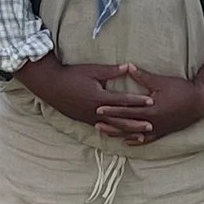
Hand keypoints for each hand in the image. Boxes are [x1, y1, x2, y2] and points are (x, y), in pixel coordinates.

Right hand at [19, 54, 149, 127]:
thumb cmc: (72, 75)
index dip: (138, 100)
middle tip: (152, 124)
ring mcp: (90, 118)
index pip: (123, 100)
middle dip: (137, 122)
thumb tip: (129, 67)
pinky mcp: (86, 120)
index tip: (151, 101)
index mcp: (99, 97)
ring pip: (113, 127)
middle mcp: (96, 111)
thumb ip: (112, 71)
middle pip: (120, 118)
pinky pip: (104, 129)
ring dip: (127, 131)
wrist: (51, 86)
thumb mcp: (92, 70)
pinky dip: (115, 133)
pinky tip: (122, 136)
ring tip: (141, 134)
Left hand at [93, 69, 203, 143]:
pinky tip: (126, 142)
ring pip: (134, 134)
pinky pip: (147, 140)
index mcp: (150, 109)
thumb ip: (142, 76)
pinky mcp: (163, 132)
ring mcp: (157, 129)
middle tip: (95, 123)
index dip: (112, 109)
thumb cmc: (181, 89)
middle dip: (111, 123)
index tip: (98, 108)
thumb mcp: (161, 81)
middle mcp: (152, 122)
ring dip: (119, 134)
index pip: (126, 109)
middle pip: (127, 124)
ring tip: (105, 133)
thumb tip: (127, 66)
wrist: (199, 102)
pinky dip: (135, 141)